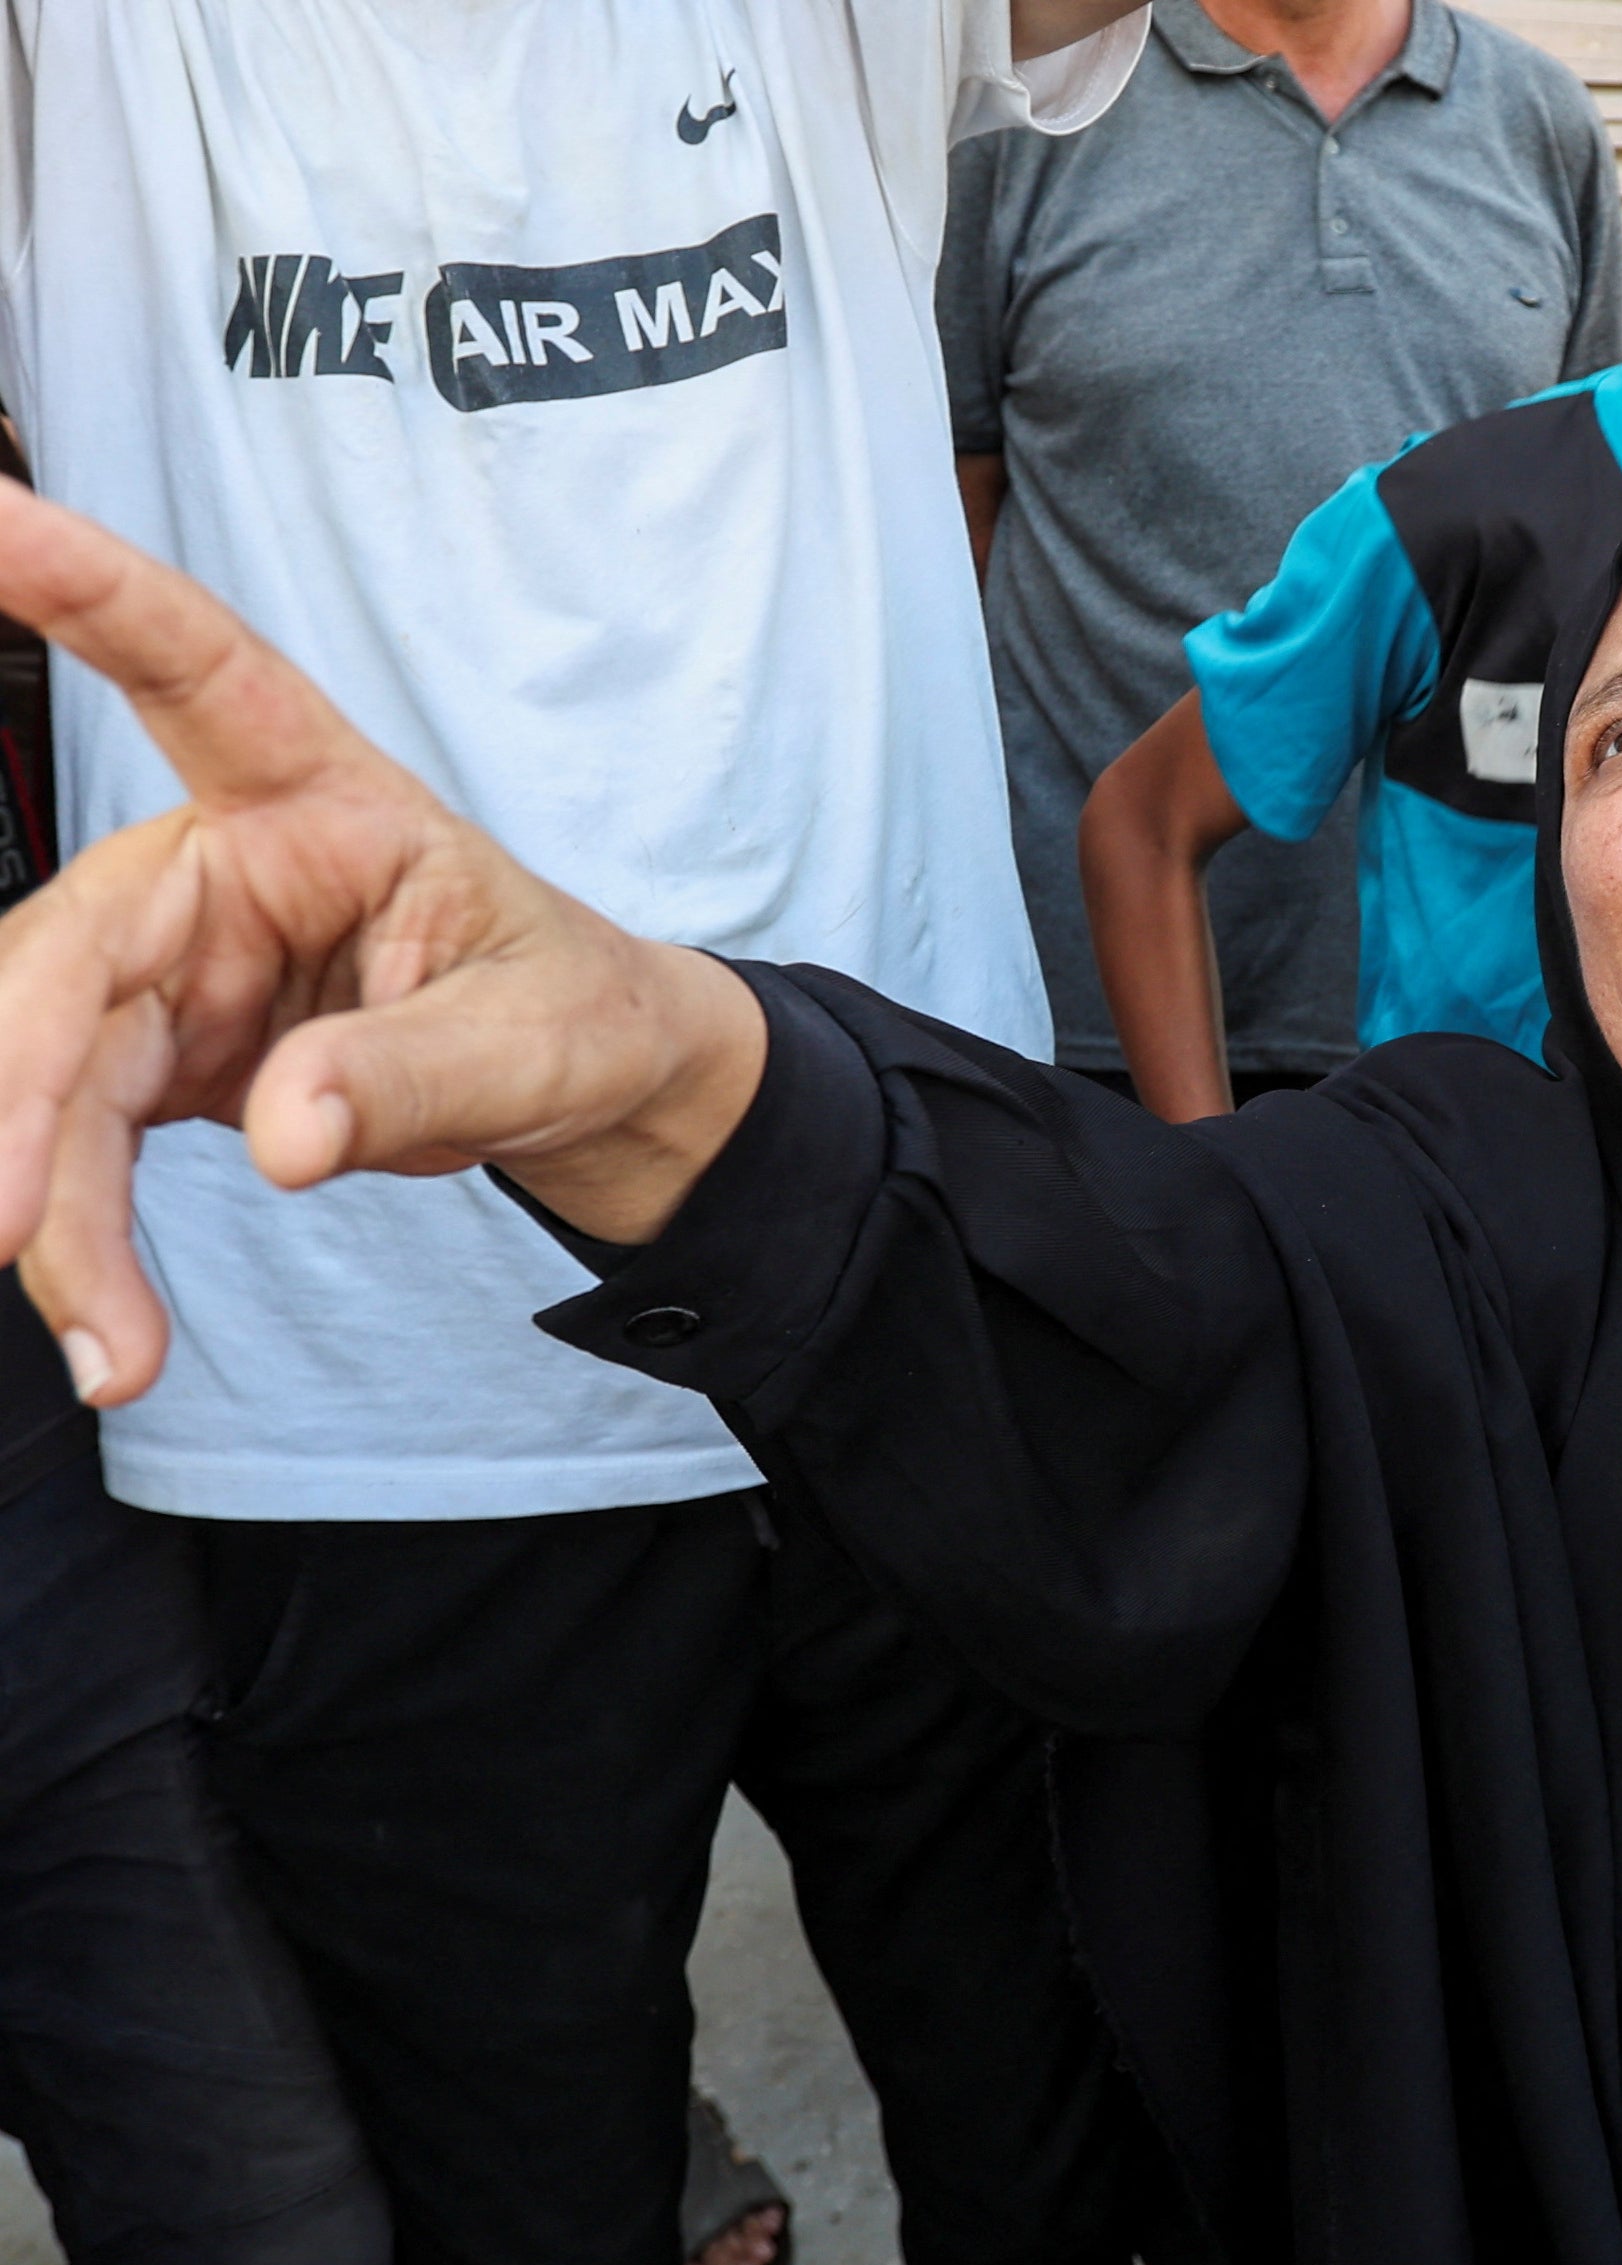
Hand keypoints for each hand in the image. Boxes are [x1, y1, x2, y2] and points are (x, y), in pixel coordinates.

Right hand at [0, 485, 766, 1403]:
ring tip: (113, 1347)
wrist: (590, 1085)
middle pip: (61, 958)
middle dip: (14, 1098)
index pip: (195, 666)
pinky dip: (81, 1244)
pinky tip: (115, 1337)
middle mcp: (212, 864)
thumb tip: (279, 1137)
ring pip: (44, 1074)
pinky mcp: (151, 1058)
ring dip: (47, 1210)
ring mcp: (167, 964)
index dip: (89, 588)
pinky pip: (72, 1148)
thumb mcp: (539, 1036)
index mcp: (317, 798)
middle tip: (2, 1227)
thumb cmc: (576, 1008)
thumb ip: (414, 1071)